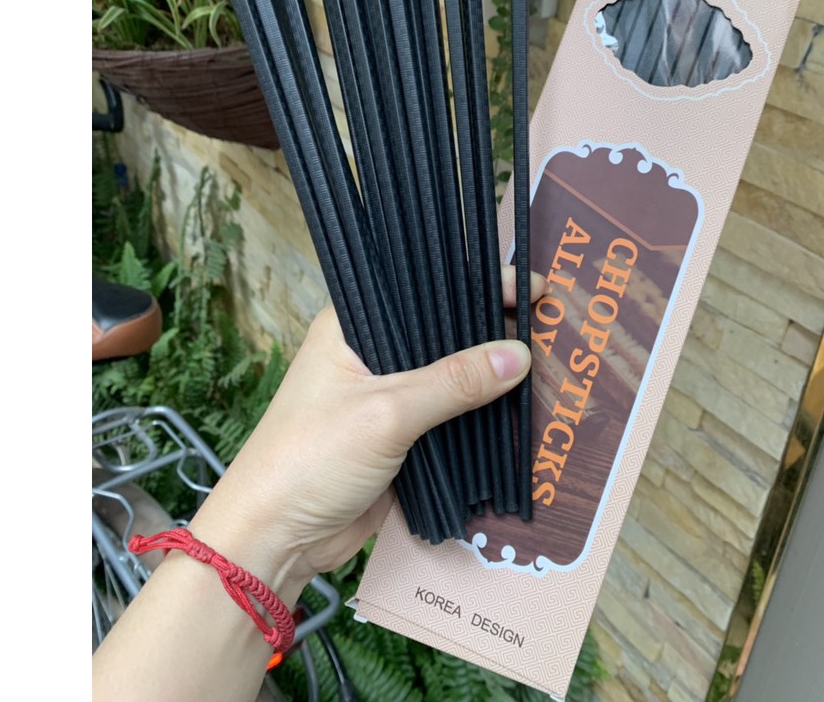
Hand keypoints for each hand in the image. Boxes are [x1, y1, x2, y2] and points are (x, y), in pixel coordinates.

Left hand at [187, 265, 544, 603]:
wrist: (275, 540)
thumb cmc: (310, 458)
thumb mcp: (386, 413)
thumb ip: (454, 383)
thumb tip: (520, 355)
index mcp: (354, 325)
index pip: (425, 288)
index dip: (476, 283)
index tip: (530, 286)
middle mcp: (373, 353)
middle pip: (443, 331)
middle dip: (491, 328)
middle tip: (547, 321)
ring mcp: (389, 396)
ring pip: (452, 375)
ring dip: (491, 374)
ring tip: (549, 358)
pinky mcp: (403, 437)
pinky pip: (452, 416)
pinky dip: (482, 413)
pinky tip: (523, 405)